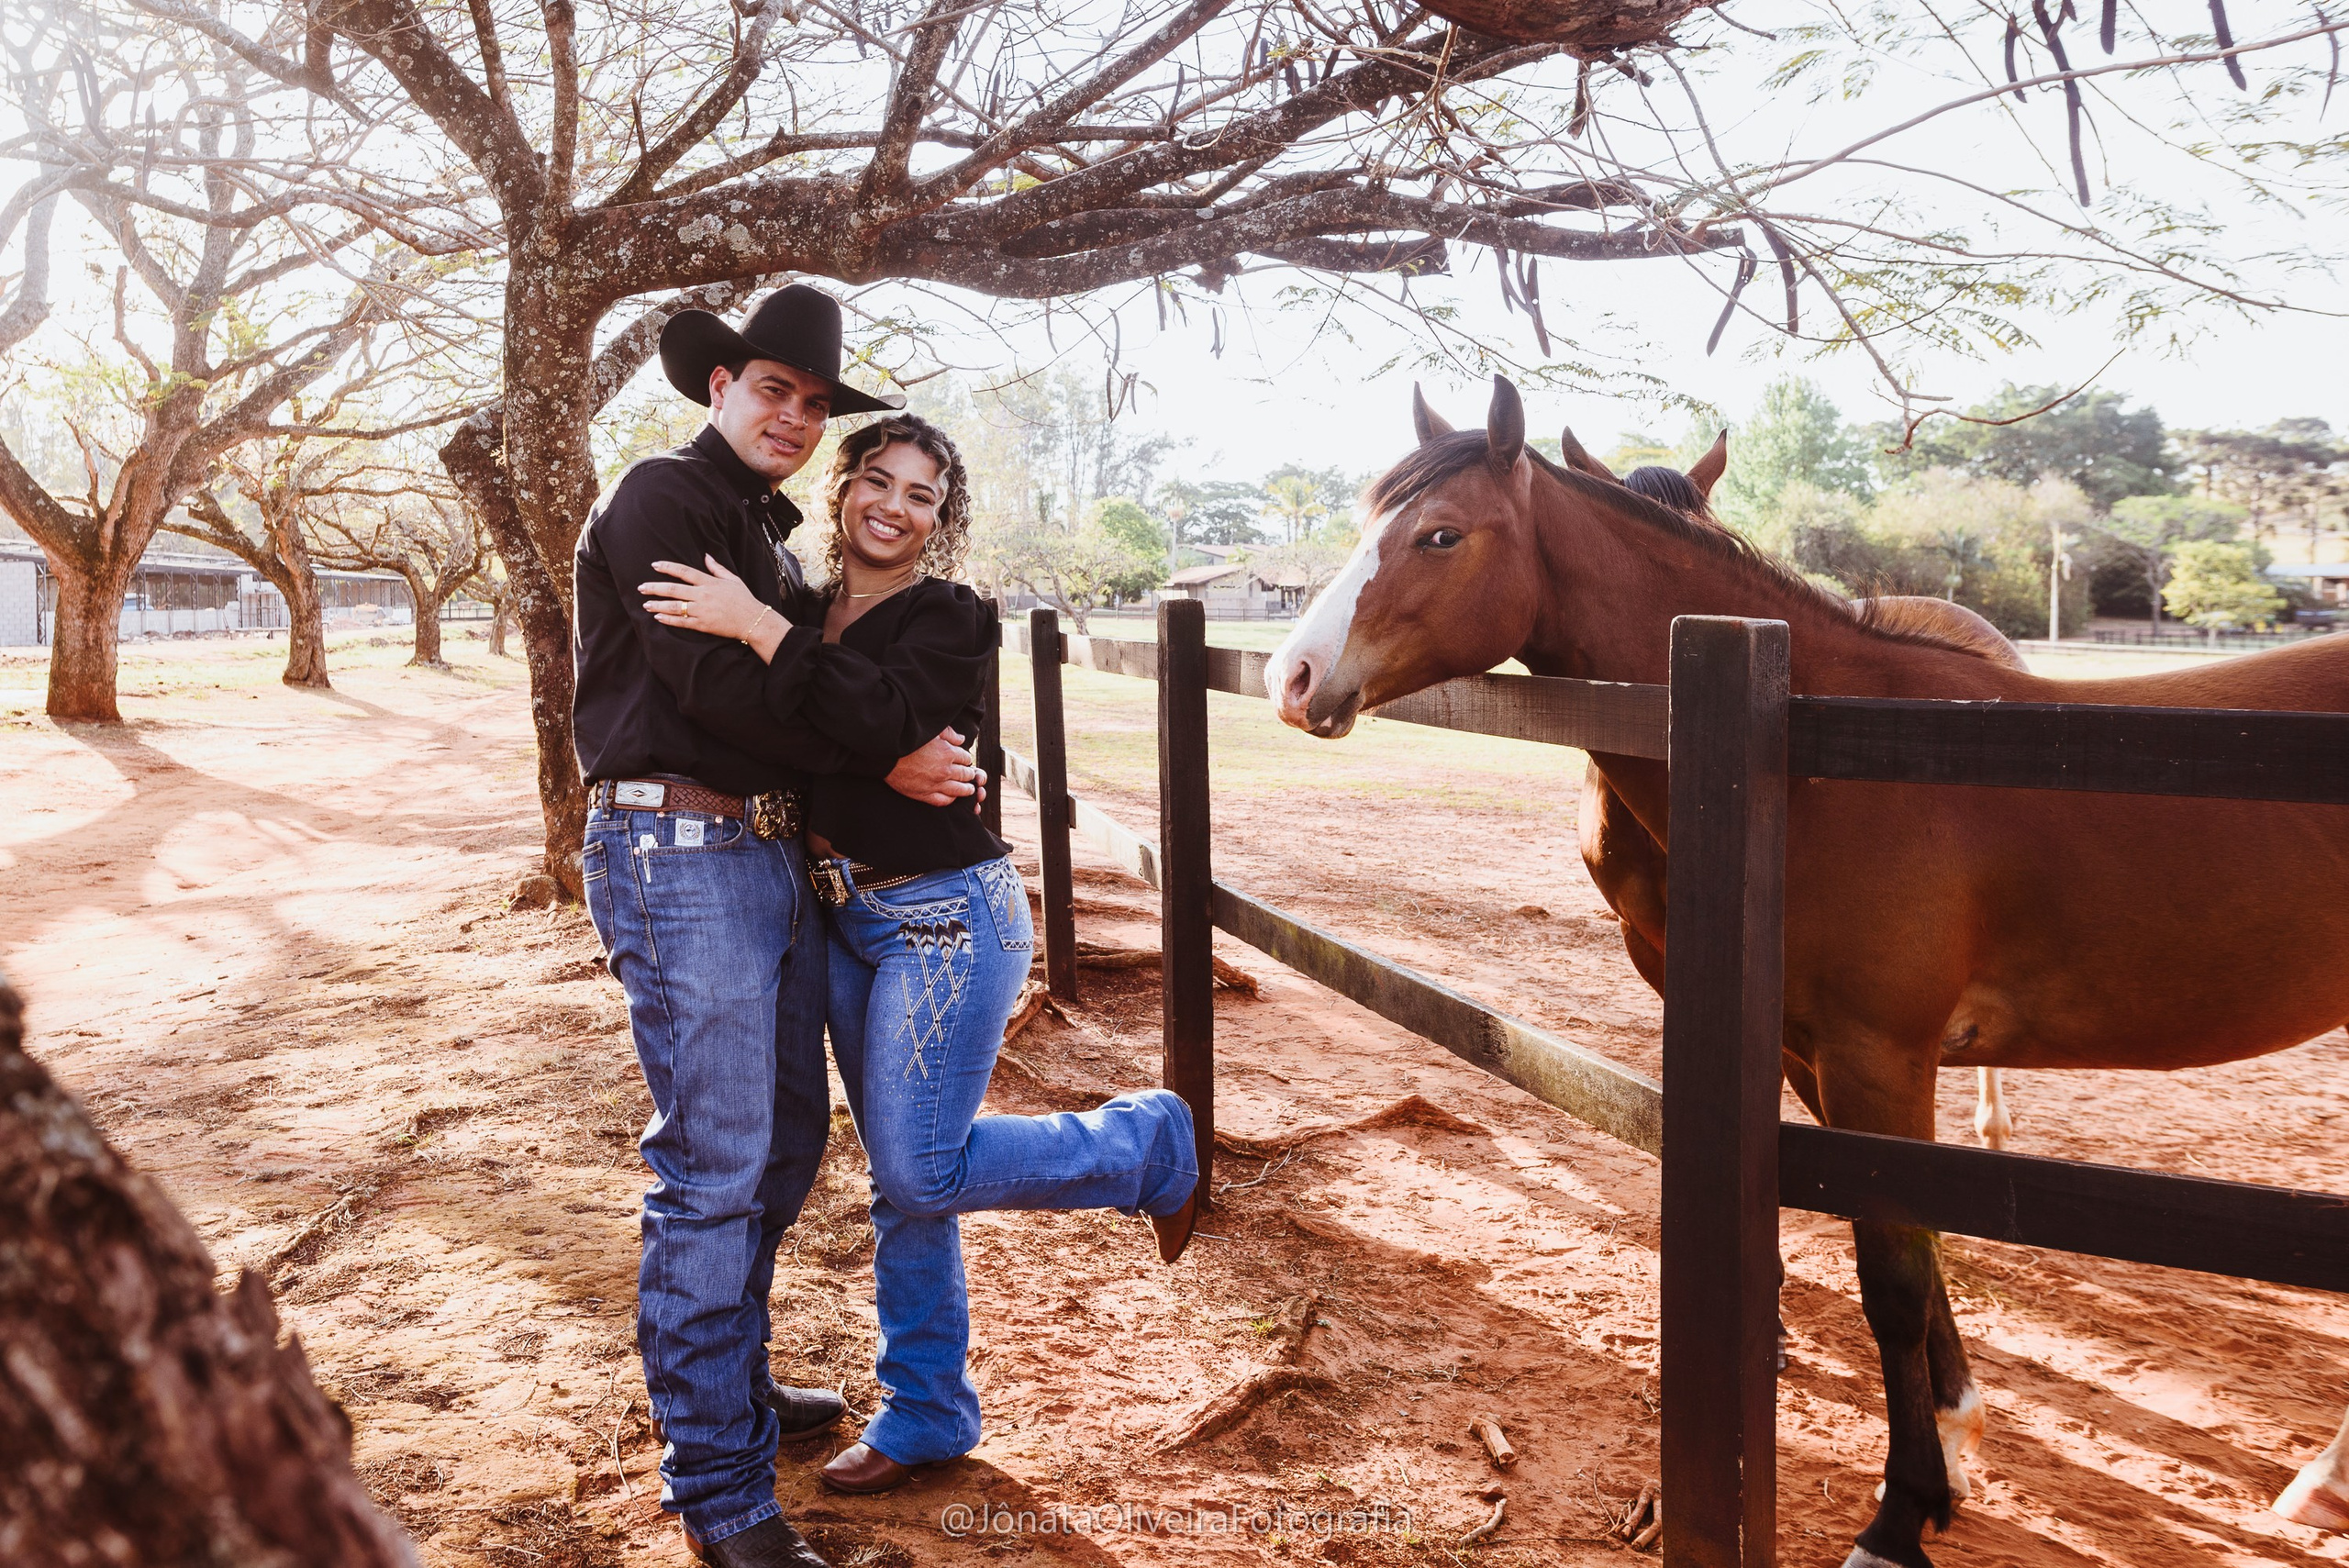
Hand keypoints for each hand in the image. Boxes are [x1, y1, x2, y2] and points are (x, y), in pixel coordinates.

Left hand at [641, 554, 783, 641]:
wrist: (753, 620)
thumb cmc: (744, 599)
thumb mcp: (733, 580)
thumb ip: (717, 568)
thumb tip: (706, 555)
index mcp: (709, 582)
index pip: (684, 571)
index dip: (668, 567)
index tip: (654, 565)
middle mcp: (703, 595)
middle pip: (673, 589)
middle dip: (655, 588)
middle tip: (641, 588)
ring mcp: (702, 610)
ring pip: (674, 606)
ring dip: (658, 605)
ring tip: (646, 604)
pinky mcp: (703, 624)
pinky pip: (682, 622)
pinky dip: (669, 620)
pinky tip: (658, 617)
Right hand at [887, 727, 984, 806]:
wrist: (886, 756)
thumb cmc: (907, 741)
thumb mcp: (930, 731)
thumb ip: (949, 734)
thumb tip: (962, 739)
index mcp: (947, 753)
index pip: (966, 758)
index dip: (965, 759)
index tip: (963, 760)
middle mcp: (945, 770)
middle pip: (966, 774)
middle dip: (969, 773)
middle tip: (969, 774)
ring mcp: (936, 784)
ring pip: (960, 790)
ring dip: (967, 789)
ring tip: (969, 788)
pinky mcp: (925, 795)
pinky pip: (944, 801)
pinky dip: (951, 799)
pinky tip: (953, 796)